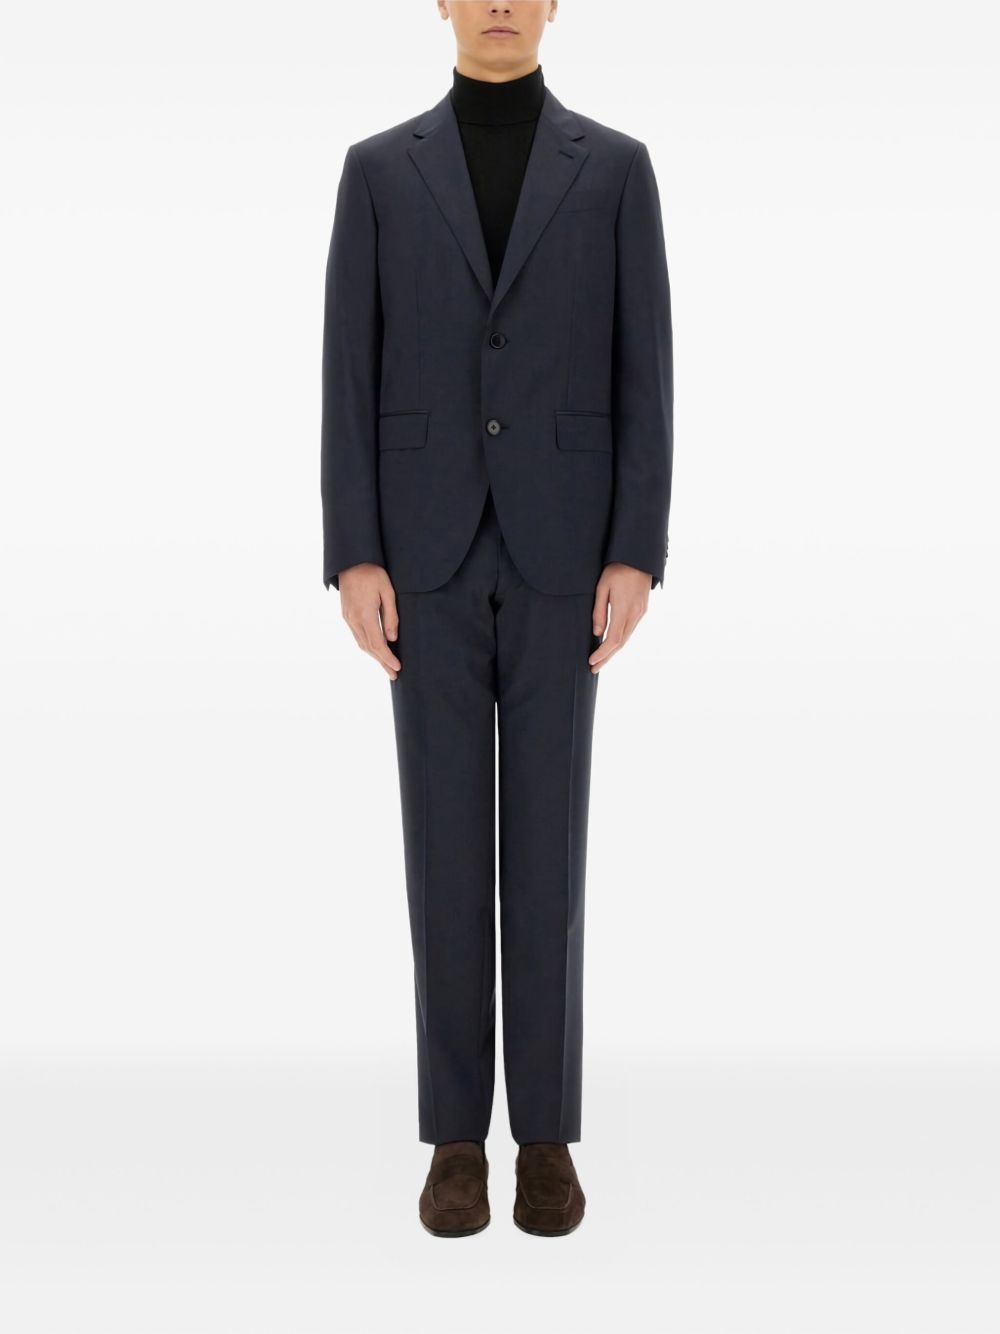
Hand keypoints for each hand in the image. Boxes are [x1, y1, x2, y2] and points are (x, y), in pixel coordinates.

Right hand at [337, 563, 401, 679]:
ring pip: (361, 643)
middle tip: (393, 674)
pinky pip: (357, 636)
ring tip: (386, 666)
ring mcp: (348, 618)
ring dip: (374, 656)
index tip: (397, 667)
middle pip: (369, 648)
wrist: (351, 561)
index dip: (387, 658)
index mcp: (364, 614)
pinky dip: (367, 646)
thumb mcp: (387, 591)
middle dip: (382, 662)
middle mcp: (353, 619)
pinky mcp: (346, 614)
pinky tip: (375, 650)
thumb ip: (391, 616)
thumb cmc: (373, 573)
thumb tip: (392, 639)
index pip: (377, 644)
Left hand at [589, 563, 650, 672]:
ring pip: (626, 637)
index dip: (602, 653)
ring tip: (600, 660)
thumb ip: (599, 612)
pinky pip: (630, 629)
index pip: (613, 639)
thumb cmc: (616, 569)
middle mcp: (635, 614)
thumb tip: (597, 633)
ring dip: (613, 650)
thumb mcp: (602, 588)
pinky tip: (611, 644)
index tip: (591, 661)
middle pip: (620, 643)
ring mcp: (641, 612)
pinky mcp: (642, 609)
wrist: (638, 557)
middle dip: (607, 657)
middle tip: (594, 668)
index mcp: (623, 609)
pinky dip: (620, 640)